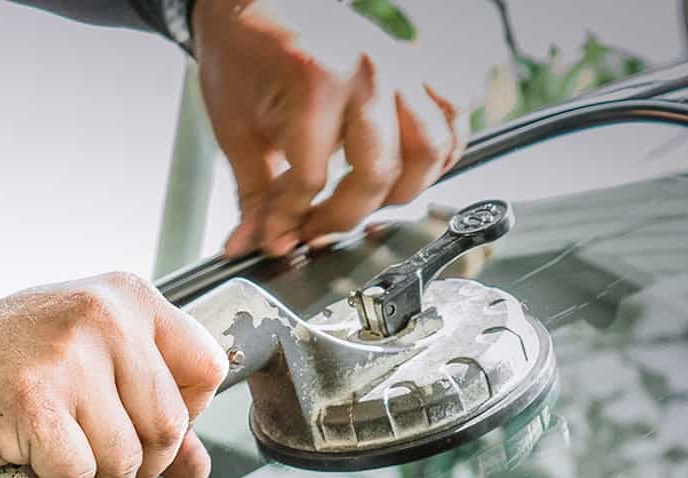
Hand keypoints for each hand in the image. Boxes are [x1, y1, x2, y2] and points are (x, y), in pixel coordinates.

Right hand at [0, 275, 227, 477]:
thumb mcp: (87, 365)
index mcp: (127, 300)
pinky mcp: (34, 403)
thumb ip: (146, 410)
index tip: (145, 433)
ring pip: (124, 460)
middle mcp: (104, 320)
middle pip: (168, 426)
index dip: (186, 418)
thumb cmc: (4, 361)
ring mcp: (68, 360)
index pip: (205, 369)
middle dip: (140, 470)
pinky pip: (77, 477)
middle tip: (103, 474)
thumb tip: (196, 468)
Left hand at [192, 0, 468, 256]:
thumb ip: (254, 194)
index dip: (291, 221)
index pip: (313, 179)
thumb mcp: (236, 130)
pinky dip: (438, 155)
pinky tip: (405, 173)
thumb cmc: (244, 56)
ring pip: (429, 151)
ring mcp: (402, 66)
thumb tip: (253, 244)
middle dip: (343, 217)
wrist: (256, 2)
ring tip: (360, 204)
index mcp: (317, 82)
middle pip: (378, 174)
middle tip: (314, 230)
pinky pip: (451, 118)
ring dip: (399, 193)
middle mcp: (370, 72)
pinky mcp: (419, 65)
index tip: (278, 240)